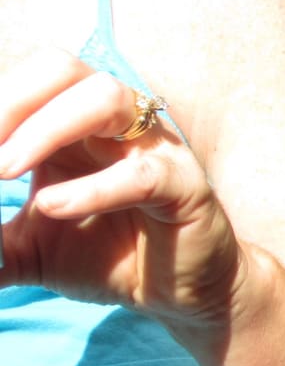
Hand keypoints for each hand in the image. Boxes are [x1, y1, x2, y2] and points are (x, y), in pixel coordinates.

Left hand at [0, 48, 241, 338]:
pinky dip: (92, 188)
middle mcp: (114, 122)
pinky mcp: (186, 186)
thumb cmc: (108, 259)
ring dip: (45, 127)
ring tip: (6, 170)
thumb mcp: (27, 248)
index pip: (21, 84)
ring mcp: (154, 147)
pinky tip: (53, 208)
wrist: (181, 298)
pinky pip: (140, 173)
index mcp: (72, 122)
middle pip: (61, 68)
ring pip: (104, 98)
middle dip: (9, 100)